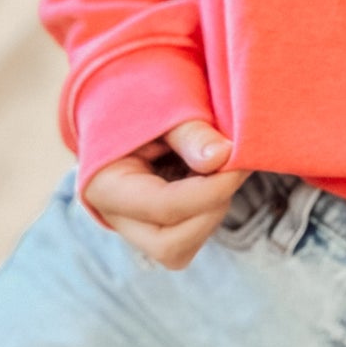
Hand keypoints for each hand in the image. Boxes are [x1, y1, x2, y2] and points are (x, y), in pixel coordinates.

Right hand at [82, 117, 250, 271]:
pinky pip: (190, 234)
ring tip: (220, 166)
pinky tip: (212, 175)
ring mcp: (135, 227)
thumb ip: (190, 132)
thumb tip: (223, 156)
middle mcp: (116, 217)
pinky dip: (210, 208)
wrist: (124, 104)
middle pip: (171, 246)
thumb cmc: (142, 99)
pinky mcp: (156, 225)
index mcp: (106, 186)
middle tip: (233, 168)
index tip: (239, 161)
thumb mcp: (163, 105)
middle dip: (211, 210)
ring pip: (184, 247)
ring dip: (213, 209)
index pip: (164, 207)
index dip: (211, 190)